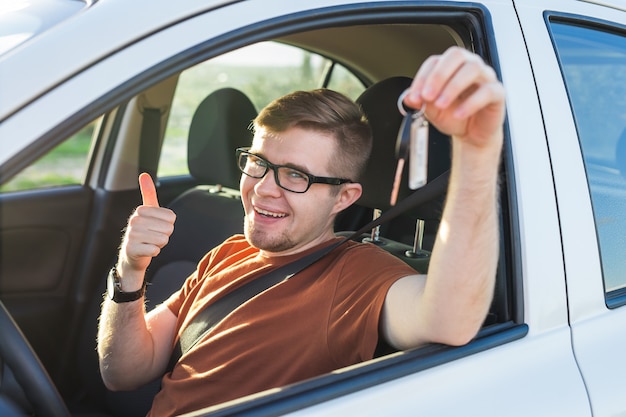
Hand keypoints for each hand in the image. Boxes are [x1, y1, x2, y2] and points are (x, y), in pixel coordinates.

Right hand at [117, 173, 175, 287]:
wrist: (132, 255)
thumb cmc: (144, 231)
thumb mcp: (148, 211)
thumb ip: (148, 193)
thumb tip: (143, 174)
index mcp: (141, 210)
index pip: (171, 217)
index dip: (168, 225)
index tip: (156, 227)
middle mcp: (134, 221)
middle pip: (168, 229)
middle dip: (164, 235)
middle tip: (153, 237)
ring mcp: (132, 235)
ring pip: (163, 240)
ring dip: (159, 244)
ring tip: (149, 243)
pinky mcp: (132, 249)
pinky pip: (155, 250)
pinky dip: (154, 252)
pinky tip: (146, 251)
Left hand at [403, 46, 504, 151]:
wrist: (471, 134)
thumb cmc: (453, 116)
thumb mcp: (432, 111)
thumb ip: (421, 102)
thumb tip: (409, 97)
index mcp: (450, 67)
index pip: (435, 61)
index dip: (422, 77)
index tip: (414, 96)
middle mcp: (468, 66)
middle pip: (456, 55)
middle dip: (438, 75)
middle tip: (428, 96)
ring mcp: (485, 78)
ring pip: (473, 69)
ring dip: (453, 86)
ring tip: (441, 104)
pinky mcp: (497, 93)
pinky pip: (487, 91)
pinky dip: (471, 103)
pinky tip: (459, 114)